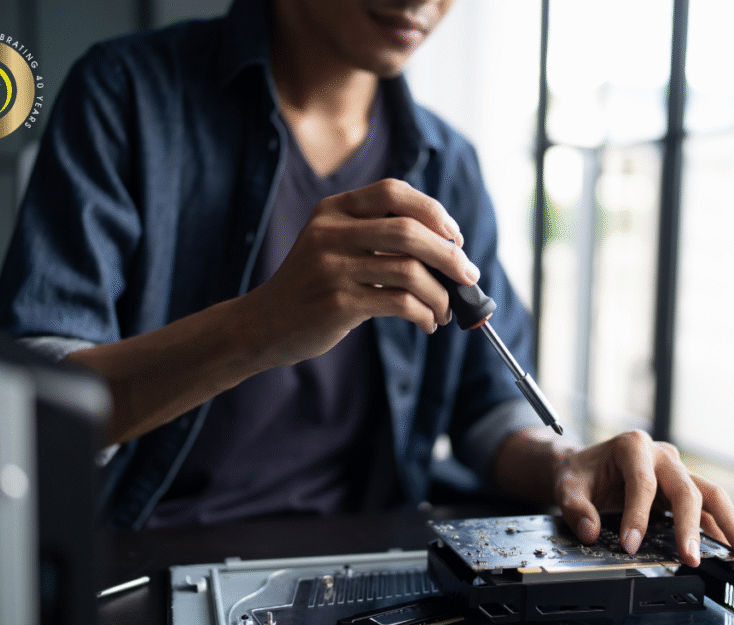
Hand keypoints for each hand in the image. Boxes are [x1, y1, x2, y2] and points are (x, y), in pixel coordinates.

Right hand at [243, 178, 480, 367]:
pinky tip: (428, 323)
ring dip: (440, 294)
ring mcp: (333, 267)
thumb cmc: (312, 287)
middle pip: (409, 232)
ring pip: (410, 271)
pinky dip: (424, 314)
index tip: (455, 236)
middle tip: (468, 276)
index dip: (433, 211)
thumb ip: (376, 237)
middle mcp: (331, 232)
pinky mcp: (338, 303)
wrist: (264, 323)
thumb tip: (448, 251)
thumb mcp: (333, 246)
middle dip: (449, 256)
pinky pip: (400, 303)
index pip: (394, 192)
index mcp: (333, 210)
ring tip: (447, 309)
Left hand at [554, 430, 733, 564]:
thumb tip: (590, 531)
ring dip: (727, 524)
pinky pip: (709, 506)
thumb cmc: (580, 474)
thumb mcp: (567, 487)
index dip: (638, 516)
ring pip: (710, 493)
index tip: (630, 545)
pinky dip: (722, 528)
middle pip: (685, 488)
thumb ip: (575, 509)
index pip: (642, 483)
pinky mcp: (683, 486)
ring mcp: (677, 469)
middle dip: (690, 525)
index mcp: (632, 446)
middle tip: (690, 557)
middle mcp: (661, 454)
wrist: (585, 466)